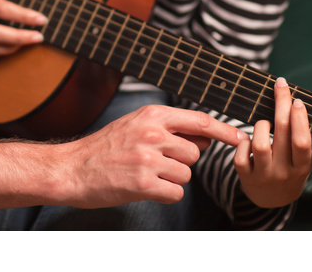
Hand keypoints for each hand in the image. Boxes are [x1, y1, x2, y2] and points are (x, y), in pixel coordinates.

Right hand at [60, 105, 248, 207]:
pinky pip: (175, 193)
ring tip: (143, 173)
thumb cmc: (103, 148)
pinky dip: (163, 194)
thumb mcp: (134, 125)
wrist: (72, 168)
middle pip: (194, 154)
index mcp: (151, 115)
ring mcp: (147, 159)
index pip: (200, 121)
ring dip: (170, 179)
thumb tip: (206, 137)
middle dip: (180, 162)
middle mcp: (152, 134)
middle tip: (153, 162)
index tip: (240, 138)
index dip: (224, 132)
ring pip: (185, 175)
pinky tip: (142, 187)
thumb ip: (168, 128)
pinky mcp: (143, 183)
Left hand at [234, 77, 311, 207]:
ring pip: (258, 144)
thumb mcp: (305, 152)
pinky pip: (240, 154)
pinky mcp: (245, 176)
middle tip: (280, 86)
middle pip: (281, 134)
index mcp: (303, 165)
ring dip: (260, 126)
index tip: (297, 99)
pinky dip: (243, 142)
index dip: (300, 119)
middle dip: (281, 105)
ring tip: (264, 123)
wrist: (272, 200)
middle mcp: (284, 171)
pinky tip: (249, 140)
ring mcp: (264, 174)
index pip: (302, 141)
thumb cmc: (291, 167)